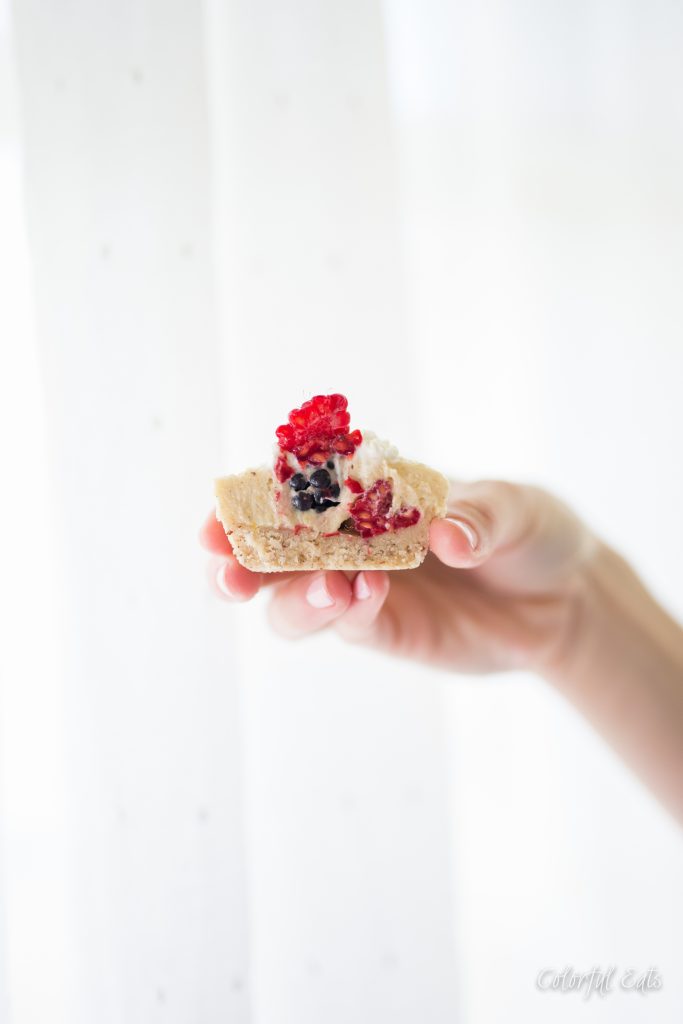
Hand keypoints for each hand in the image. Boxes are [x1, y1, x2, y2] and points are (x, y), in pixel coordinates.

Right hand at [200, 480, 596, 675]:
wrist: (564, 595)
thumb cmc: (528, 530)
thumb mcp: (513, 508)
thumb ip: (479, 516)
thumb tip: (448, 537)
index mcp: (362, 488)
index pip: (292, 491)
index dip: (250, 502)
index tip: (221, 516)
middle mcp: (348, 539)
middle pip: (271, 553)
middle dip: (240, 561)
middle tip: (226, 570)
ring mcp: (361, 587)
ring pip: (294, 601)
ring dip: (292, 597)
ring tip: (326, 590)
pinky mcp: (384, 629)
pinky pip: (350, 624)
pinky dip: (349, 611)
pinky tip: (367, 595)